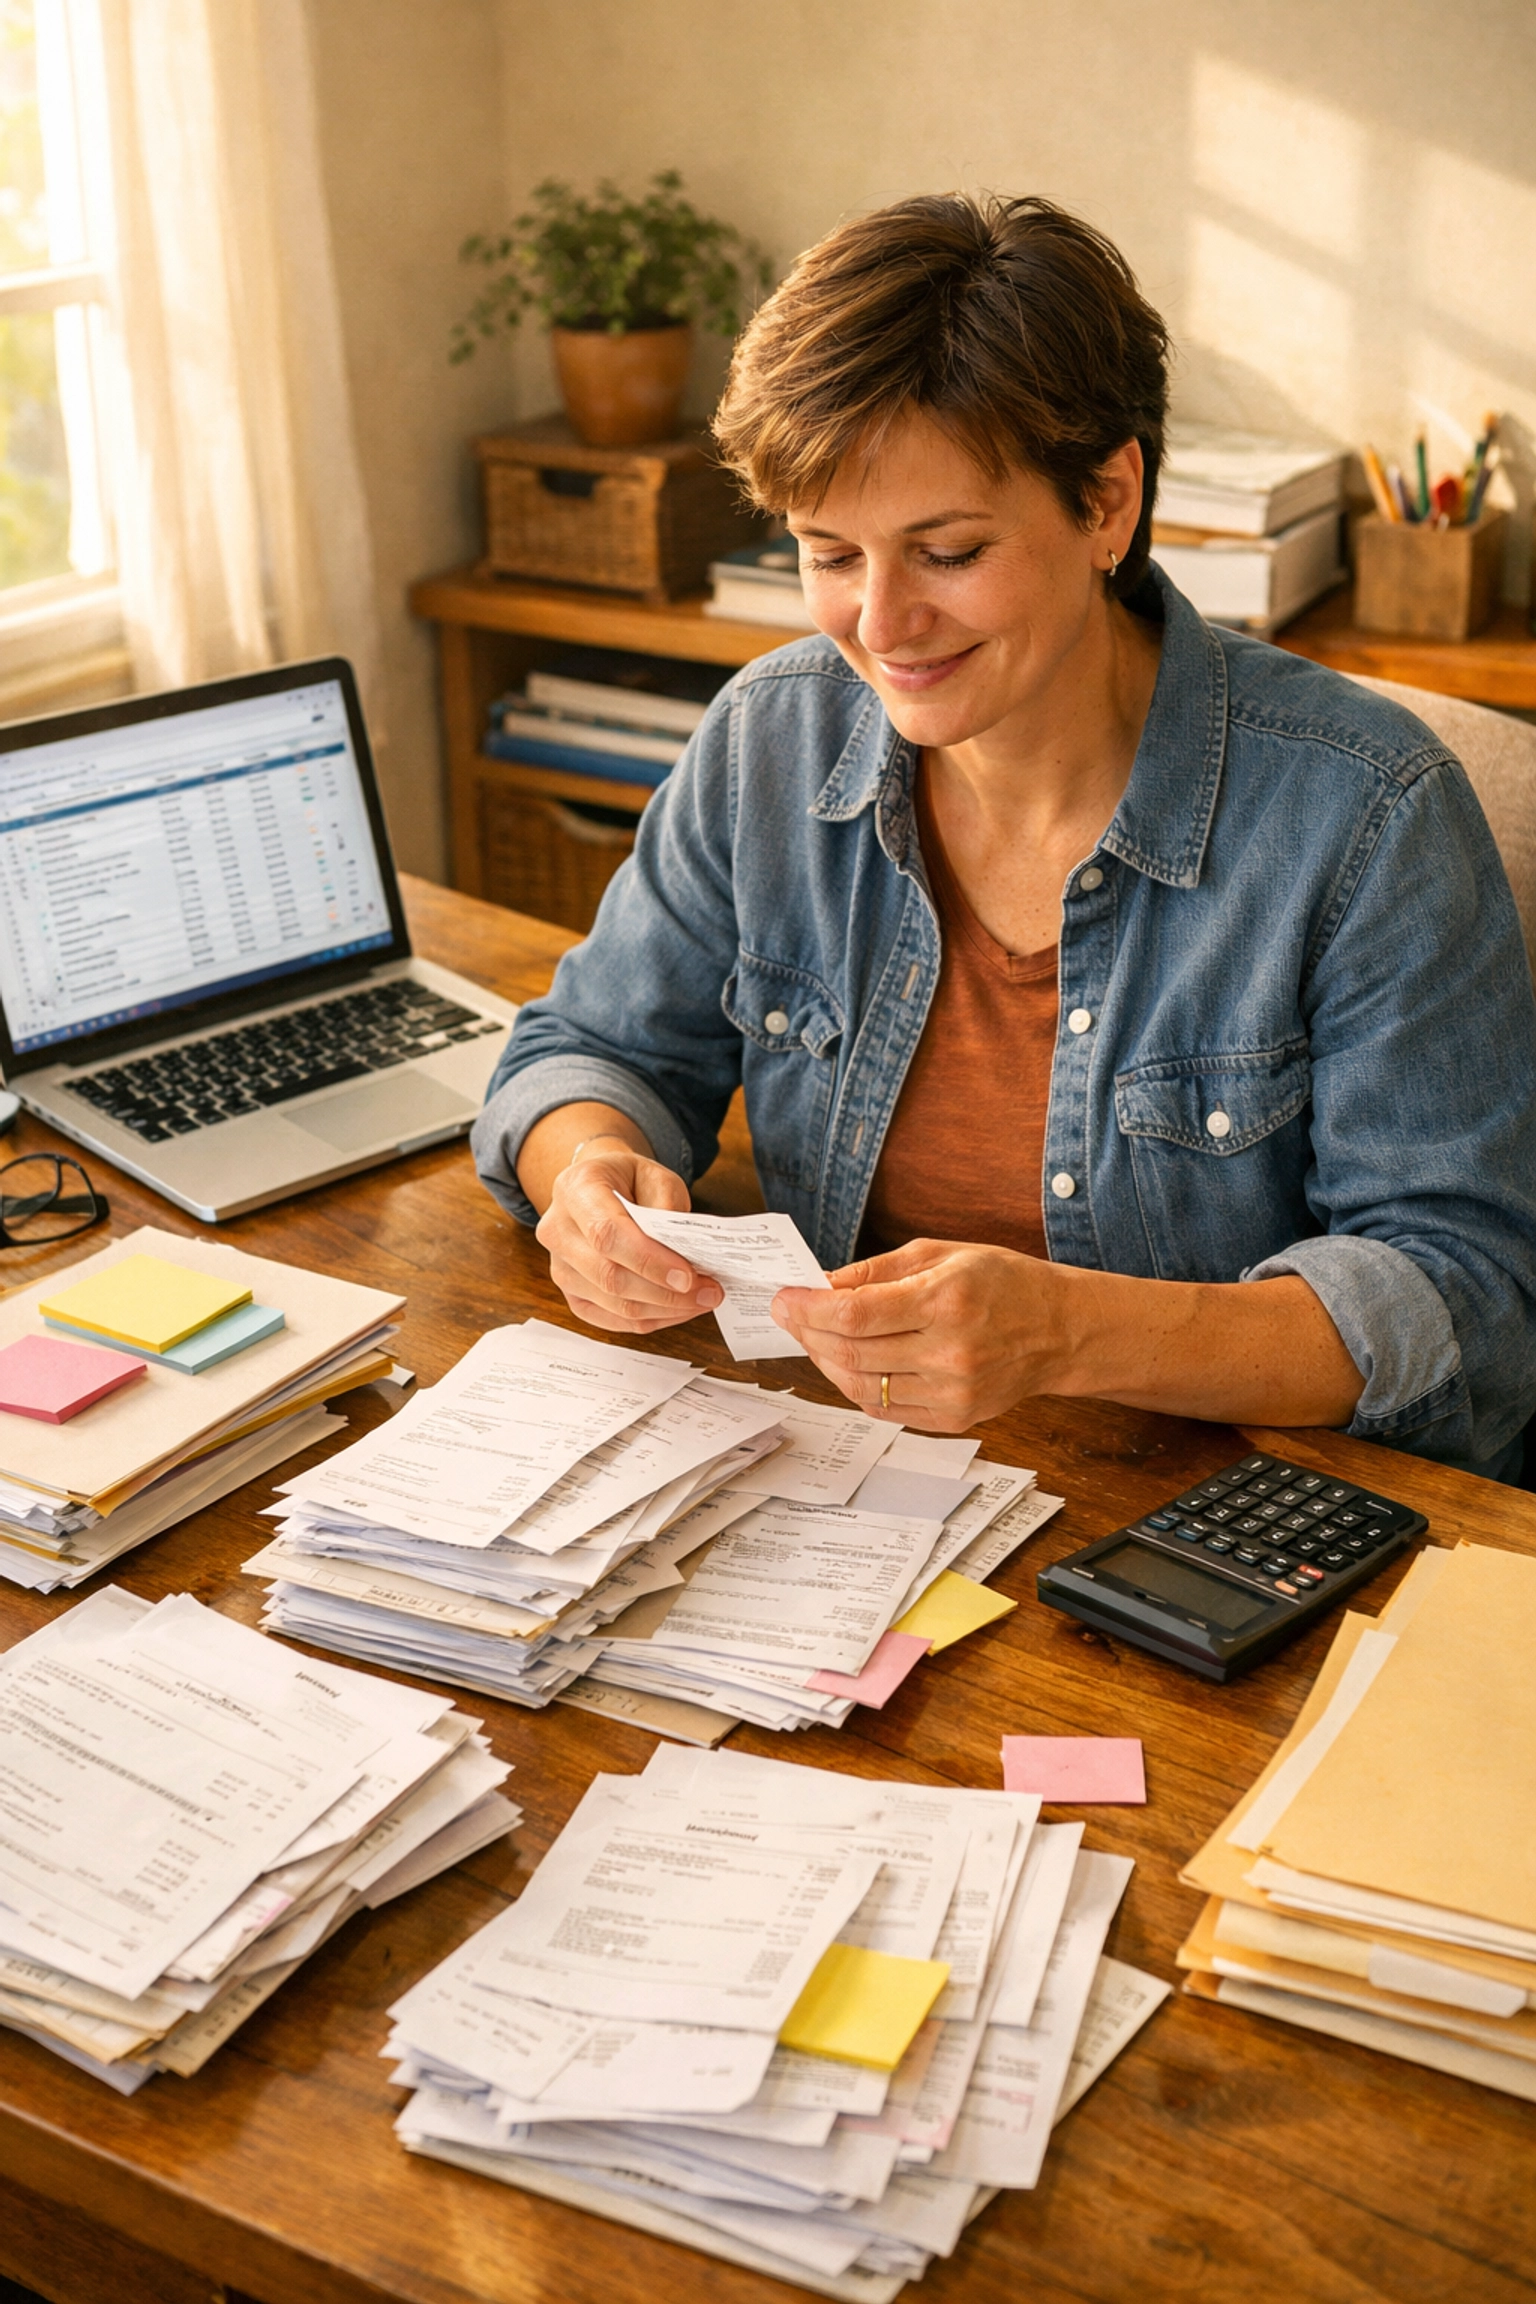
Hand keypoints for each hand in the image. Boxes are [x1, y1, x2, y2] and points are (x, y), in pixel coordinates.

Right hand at [534, 1137, 722, 1334]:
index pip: (607, 1234)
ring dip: (665, 1309)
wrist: (598, 1190)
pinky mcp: (572, 1296)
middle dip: (666, 1292)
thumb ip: (667, 1206)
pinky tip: (679, 1309)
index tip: (688, 1276)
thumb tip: (681, 1254)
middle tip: (710, 1291)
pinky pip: (613, 1320)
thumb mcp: (655, 1175)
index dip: (649, 1260)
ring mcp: (560, 1268)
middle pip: (609, 1277)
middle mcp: (557, 1231)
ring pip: (614, 1305)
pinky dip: (652, 1319)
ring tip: (702, 1299)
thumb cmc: (628, 1182)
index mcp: (575, 1190)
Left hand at [771, 1237, 1062, 1430]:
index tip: (784, 1299)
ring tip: (816, 1339)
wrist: (1060, 1330)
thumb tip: (820, 1283)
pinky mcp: (954, 1418)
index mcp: (946, 1301)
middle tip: (790, 1316)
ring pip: (861, 1386)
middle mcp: (950, 1352)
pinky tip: (849, 1363)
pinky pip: (884, 1409)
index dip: (809, 1308)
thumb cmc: (1003, 1283)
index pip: (856, 1314)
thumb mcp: (941, 1254)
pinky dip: (855, 1386)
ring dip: (826, 1362)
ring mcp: (953, 1392)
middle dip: (808, 1334)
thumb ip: (876, 1271)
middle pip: (852, 1353)